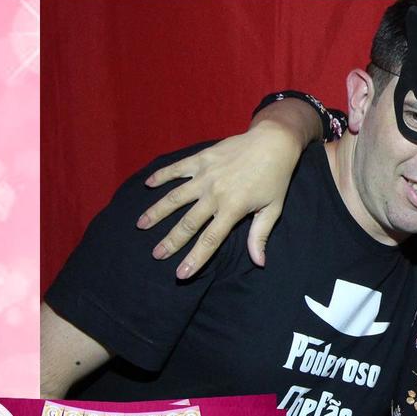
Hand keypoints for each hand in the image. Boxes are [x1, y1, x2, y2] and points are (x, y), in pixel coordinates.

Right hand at [137, 120, 304, 277]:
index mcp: (233, 208)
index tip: (181, 274)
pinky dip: (161, 176)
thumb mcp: (273, 209)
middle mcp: (215, 193)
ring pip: (175, 197)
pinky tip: (147, 184)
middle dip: (170, 242)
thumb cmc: (275, 178)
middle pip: (188, 223)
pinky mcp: (201, 158)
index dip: (195, 258)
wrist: (273, 141)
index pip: (210, 240)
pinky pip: (177, 169)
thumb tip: (259, 262)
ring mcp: (205, 175)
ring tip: (141, 225)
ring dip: (156, 212)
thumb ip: (260, 235)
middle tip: (155, 255)